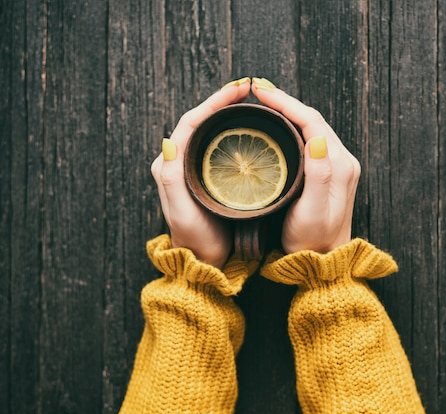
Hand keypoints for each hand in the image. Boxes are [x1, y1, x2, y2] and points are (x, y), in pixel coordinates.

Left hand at [151, 78, 250, 267]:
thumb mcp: (182, 212)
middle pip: (199, 121)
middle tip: (245, 89)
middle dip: (220, 101)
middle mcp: (177, 163)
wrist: (204, 263)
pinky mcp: (205, 177)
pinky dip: (230, 131)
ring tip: (247, 101)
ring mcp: (192, 169)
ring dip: (225, 113)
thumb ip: (171, 178)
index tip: (237, 91)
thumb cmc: (195, 240)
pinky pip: (216, 145)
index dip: (213, 103)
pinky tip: (246, 128)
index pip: (190, 123)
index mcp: (169, 165)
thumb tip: (170, 140)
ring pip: (208, 131)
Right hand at [251, 78, 360, 253]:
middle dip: (285, 100)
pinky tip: (278, 123)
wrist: (322, 262)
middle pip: (313, 119)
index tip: (260, 90)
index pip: (312, 122)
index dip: (285, 102)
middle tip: (257, 89)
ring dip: (289, 109)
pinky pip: (312, 138)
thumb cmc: (312, 241)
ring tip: (264, 100)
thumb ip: (319, 175)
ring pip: (313, 127)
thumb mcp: (313, 212)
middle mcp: (343, 161)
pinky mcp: (331, 173)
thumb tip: (319, 137)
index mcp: (340, 166)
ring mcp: (338, 166)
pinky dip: (293, 125)